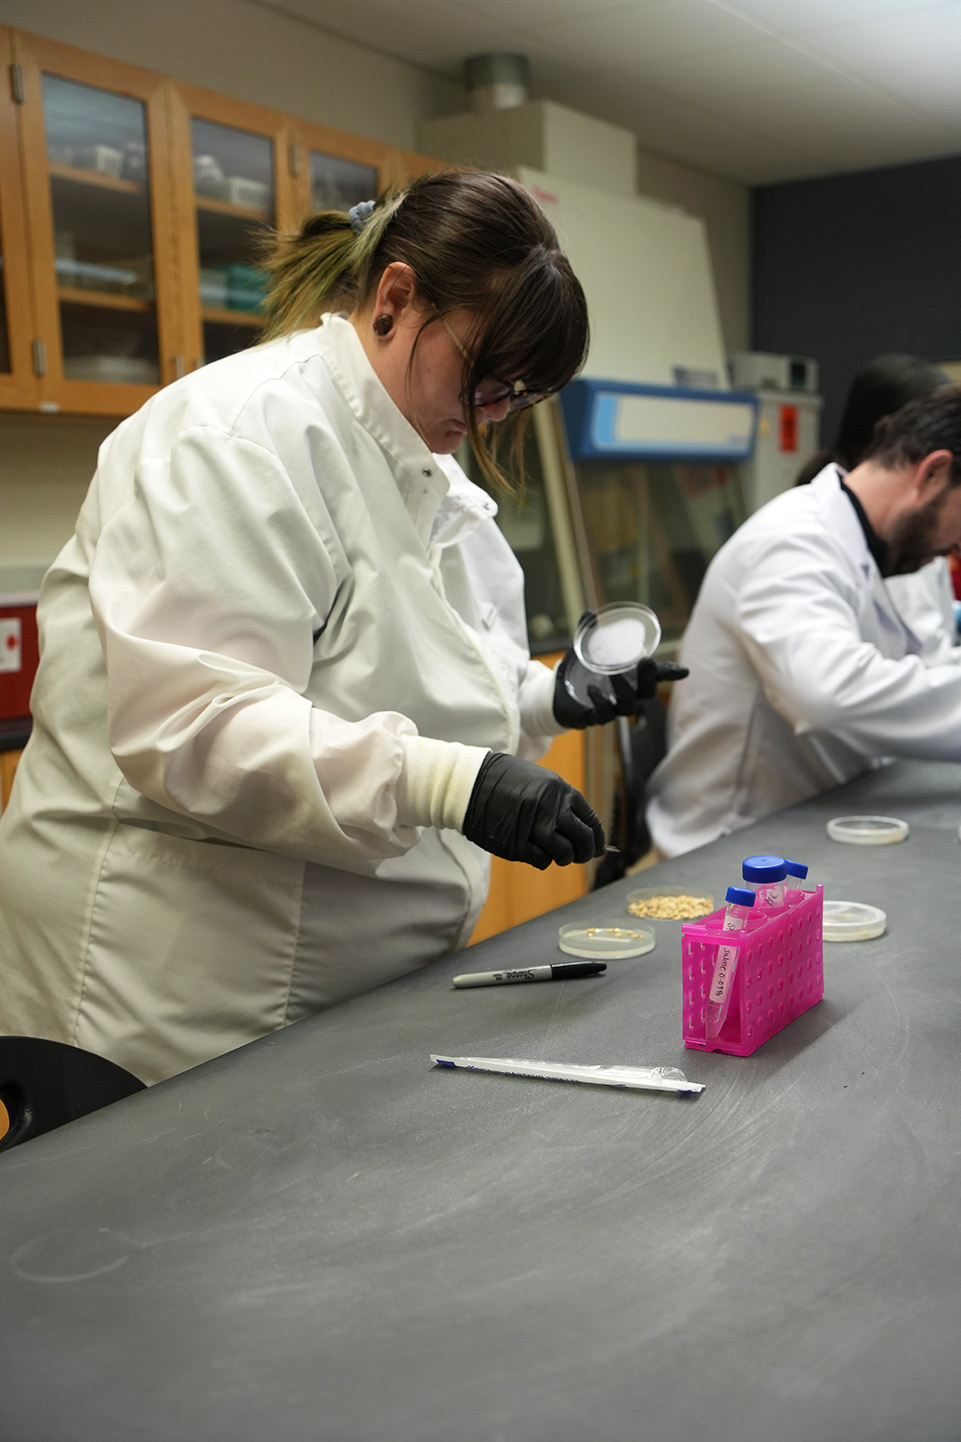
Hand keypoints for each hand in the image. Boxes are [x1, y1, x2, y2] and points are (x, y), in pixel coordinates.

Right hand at [462, 752, 604, 870]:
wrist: (470, 783)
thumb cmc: (505, 781)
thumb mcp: (540, 782)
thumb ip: (562, 803)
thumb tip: (587, 833)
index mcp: (560, 791)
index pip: (591, 821)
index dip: (598, 839)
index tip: (598, 848)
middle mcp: (551, 809)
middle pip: (583, 840)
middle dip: (585, 852)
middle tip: (580, 856)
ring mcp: (533, 827)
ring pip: (563, 854)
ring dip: (562, 857)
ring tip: (554, 852)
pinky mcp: (516, 844)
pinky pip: (541, 860)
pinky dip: (541, 860)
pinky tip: (533, 850)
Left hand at [553, 641, 688, 730]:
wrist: (556, 695)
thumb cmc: (577, 672)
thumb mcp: (582, 650)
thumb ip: (588, 632)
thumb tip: (589, 613)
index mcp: (628, 678)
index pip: (655, 676)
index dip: (671, 673)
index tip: (684, 670)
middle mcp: (625, 695)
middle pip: (647, 693)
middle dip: (649, 679)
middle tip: (646, 661)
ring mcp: (611, 708)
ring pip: (627, 706)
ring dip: (623, 689)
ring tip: (613, 674)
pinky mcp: (594, 718)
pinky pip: (603, 715)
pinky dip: (600, 702)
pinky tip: (592, 690)